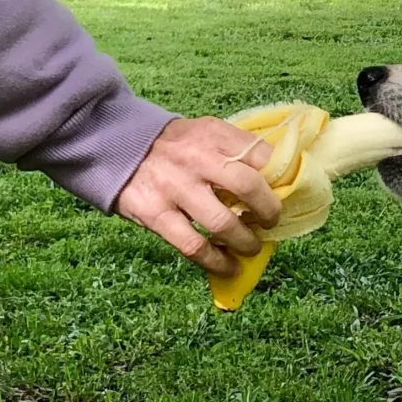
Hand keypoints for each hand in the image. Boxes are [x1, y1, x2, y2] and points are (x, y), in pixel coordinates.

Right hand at [114, 117, 280, 275]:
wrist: (114, 146)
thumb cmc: (174, 146)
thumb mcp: (205, 134)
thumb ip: (236, 153)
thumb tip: (277, 184)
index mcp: (214, 135)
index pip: (263, 156)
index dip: (282, 180)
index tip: (288, 196)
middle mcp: (196, 158)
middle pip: (248, 187)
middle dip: (268, 211)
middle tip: (270, 223)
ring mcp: (174, 187)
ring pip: (223, 223)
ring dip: (246, 242)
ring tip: (251, 247)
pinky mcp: (154, 213)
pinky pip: (193, 246)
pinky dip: (216, 262)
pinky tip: (228, 266)